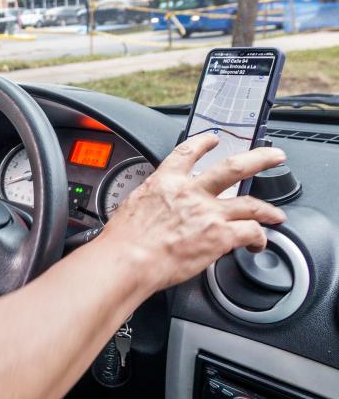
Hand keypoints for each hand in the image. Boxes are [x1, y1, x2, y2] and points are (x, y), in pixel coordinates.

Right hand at [96, 133, 286, 292]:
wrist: (128, 259)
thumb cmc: (123, 240)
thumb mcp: (131, 207)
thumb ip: (150, 204)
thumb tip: (152, 212)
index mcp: (165, 182)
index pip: (187, 153)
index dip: (203, 143)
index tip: (212, 139)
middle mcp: (191, 192)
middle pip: (233, 168)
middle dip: (259, 159)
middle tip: (273, 156)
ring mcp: (208, 213)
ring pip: (251, 204)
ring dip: (268, 210)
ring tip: (276, 215)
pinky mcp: (220, 236)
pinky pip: (251, 233)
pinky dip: (259, 240)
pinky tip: (258, 245)